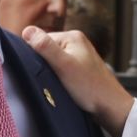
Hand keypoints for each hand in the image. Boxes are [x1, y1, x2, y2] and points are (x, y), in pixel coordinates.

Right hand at [20, 25, 134, 136]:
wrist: (110, 106)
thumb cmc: (90, 87)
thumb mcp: (63, 65)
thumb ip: (45, 47)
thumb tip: (27, 30)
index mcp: (73, 36)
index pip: (42, 40)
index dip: (36, 56)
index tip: (42, 71)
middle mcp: (77, 43)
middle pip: (47, 50)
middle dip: (45, 65)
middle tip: (52, 79)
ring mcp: (80, 55)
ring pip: (54, 61)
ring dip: (52, 73)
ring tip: (60, 84)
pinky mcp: (81, 68)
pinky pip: (62, 69)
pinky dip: (59, 77)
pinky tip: (64, 86)